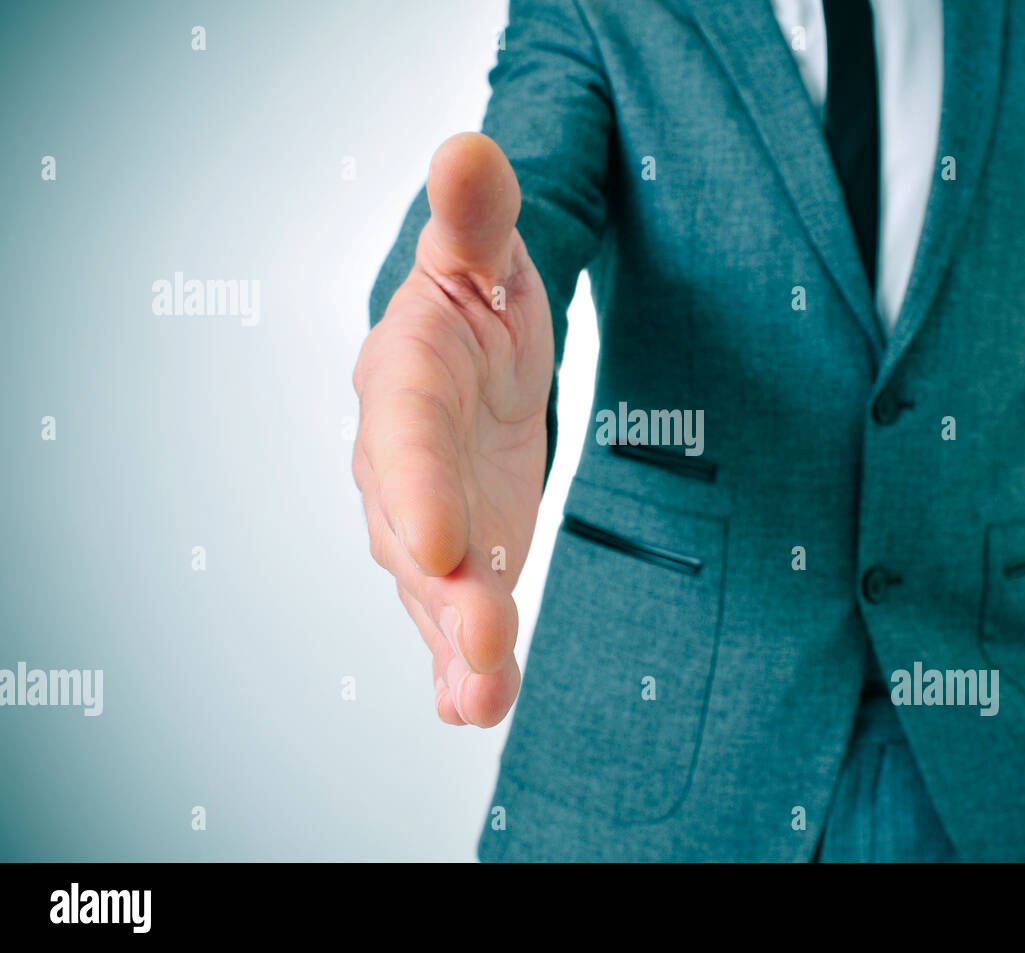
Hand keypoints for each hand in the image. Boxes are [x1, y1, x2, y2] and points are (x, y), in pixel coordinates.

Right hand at [352, 133, 552, 726]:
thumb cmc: (478, 300)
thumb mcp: (486, 252)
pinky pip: (457, 615)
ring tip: (480, 701)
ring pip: (432, 590)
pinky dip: (468, 664)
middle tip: (483, 640)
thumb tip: (469, 146)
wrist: (477, 353)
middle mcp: (401, 463)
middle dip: (445, 588)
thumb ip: (477, 215)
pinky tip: (480, 707)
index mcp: (407, 380)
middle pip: (414, 529)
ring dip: (456, 646)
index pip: (403, 434)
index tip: (437, 540)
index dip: (415, 487)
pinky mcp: (461, 558)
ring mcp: (428, 518)